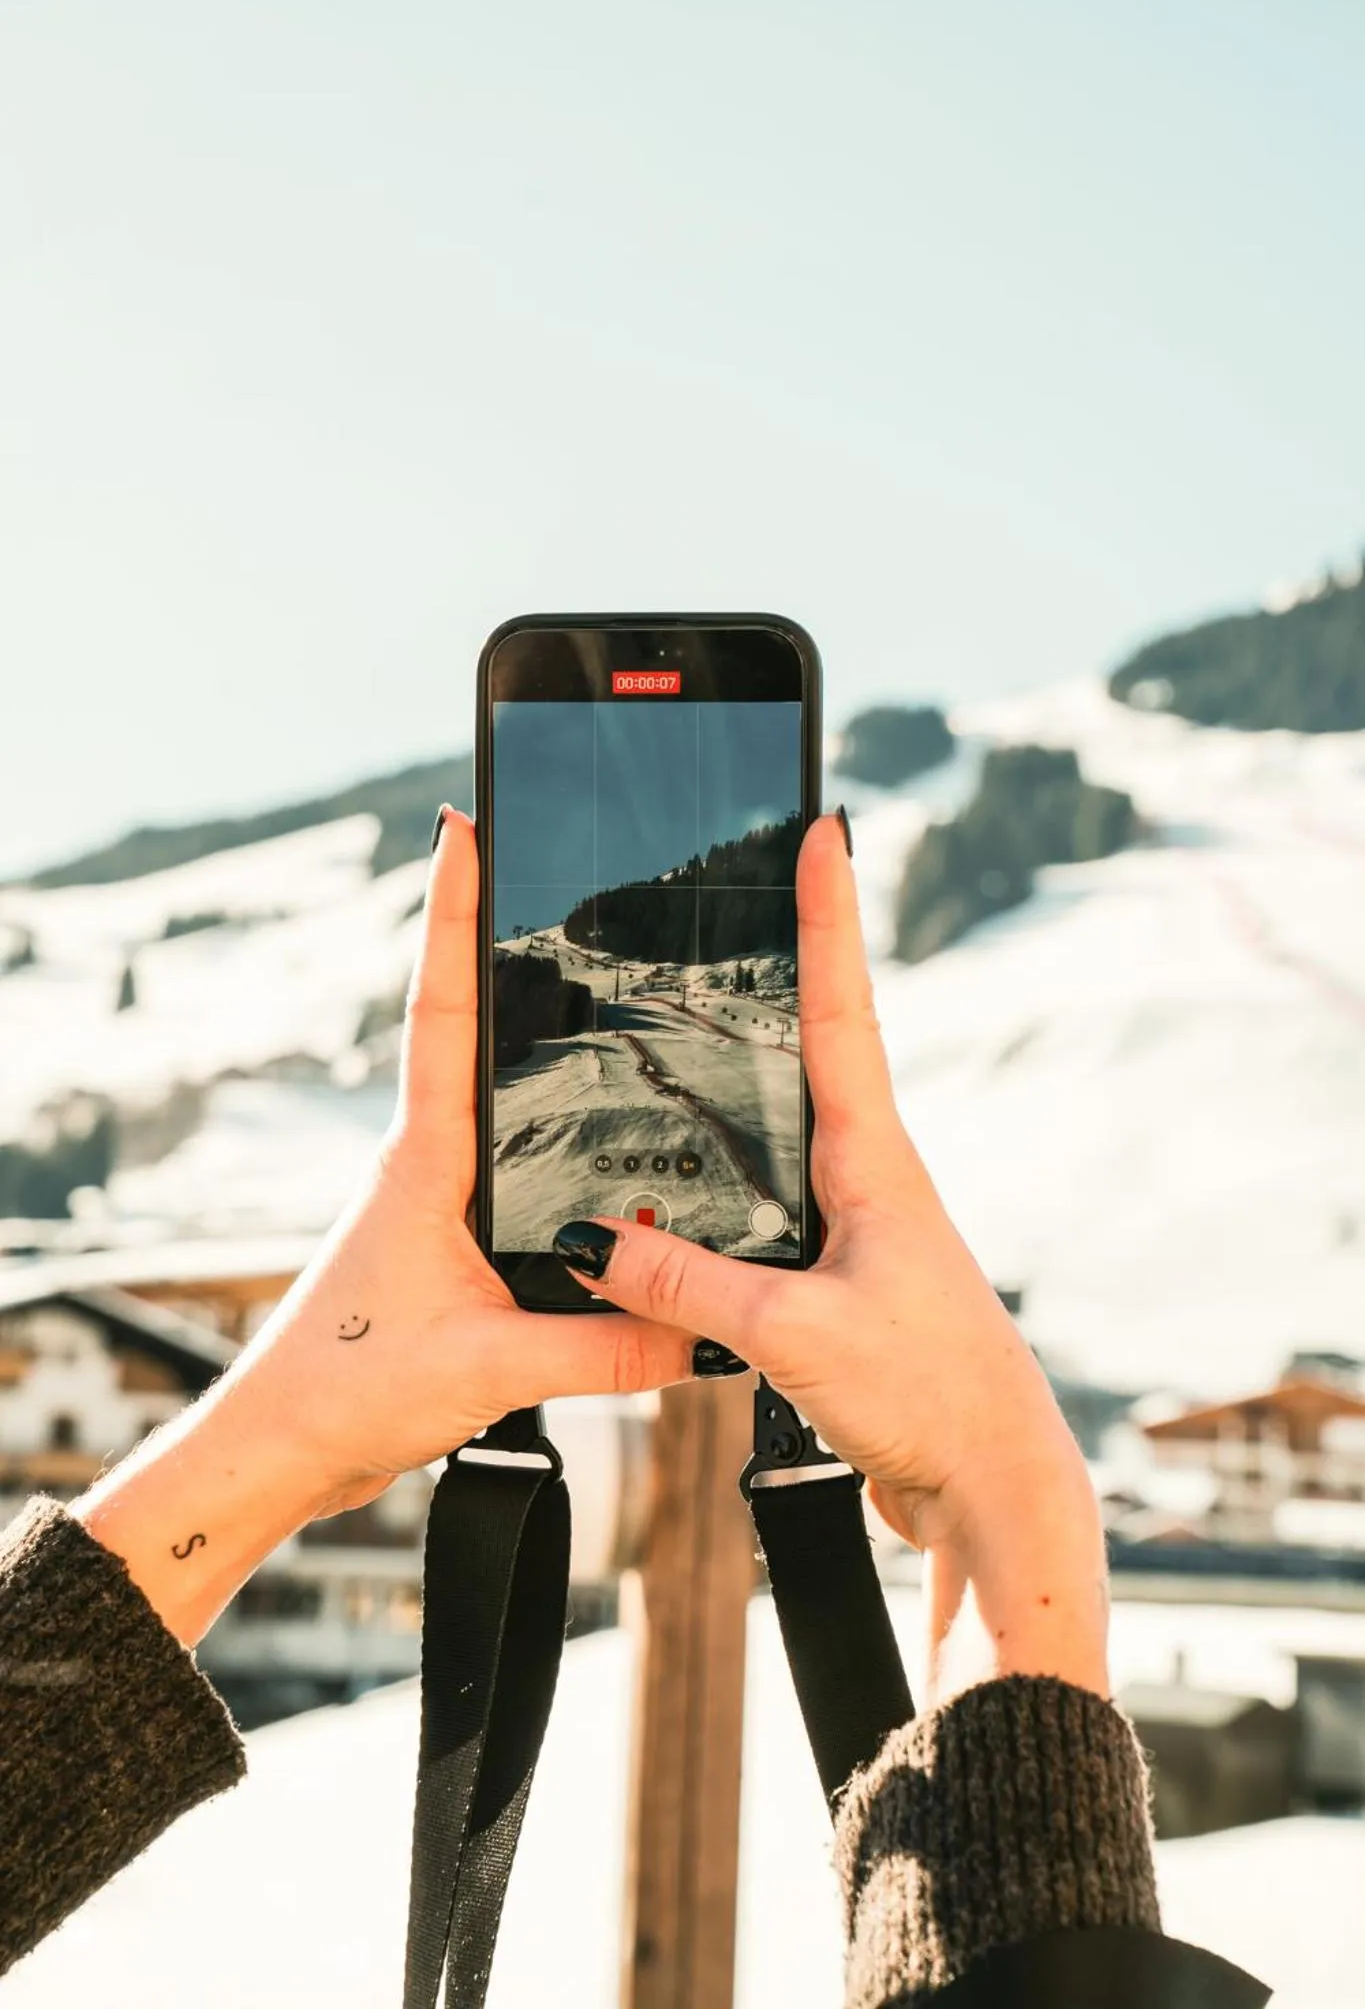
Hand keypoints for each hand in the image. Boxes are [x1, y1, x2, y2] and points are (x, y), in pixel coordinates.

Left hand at [74, 810, 689, 1643]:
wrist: (282, 1447)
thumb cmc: (350, 1390)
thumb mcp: (491, 1366)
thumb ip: (602, 1345)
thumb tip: (701, 1330)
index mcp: (424, 1158)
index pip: (442, 1008)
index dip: (454, 912)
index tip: (464, 825)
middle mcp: (426, 1159)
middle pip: (466, 1023)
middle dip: (497, 937)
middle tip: (537, 858)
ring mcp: (434, 1195)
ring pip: (493, 1092)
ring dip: (524, 1027)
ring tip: (584, 964)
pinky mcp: (447, 1239)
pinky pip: (510, 1161)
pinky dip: (550, 1128)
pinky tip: (600, 1143)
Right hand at [551, 813, 1109, 1703]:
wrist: (990, 1485)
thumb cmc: (927, 1394)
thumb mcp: (795, 1332)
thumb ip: (689, 1284)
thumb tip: (595, 1240)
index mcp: (874, 1161)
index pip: (843, 1009)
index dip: (828, 916)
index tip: (821, 825)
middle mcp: (869, 1175)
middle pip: (812, 1045)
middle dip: (780, 965)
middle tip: (737, 886)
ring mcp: (855, 1223)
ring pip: (779, 1128)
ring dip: (739, 1073)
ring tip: (680, 1009)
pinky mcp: (836, 1276)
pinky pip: (763, 1204)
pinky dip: (717, 1179)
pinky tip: (671, 1187)